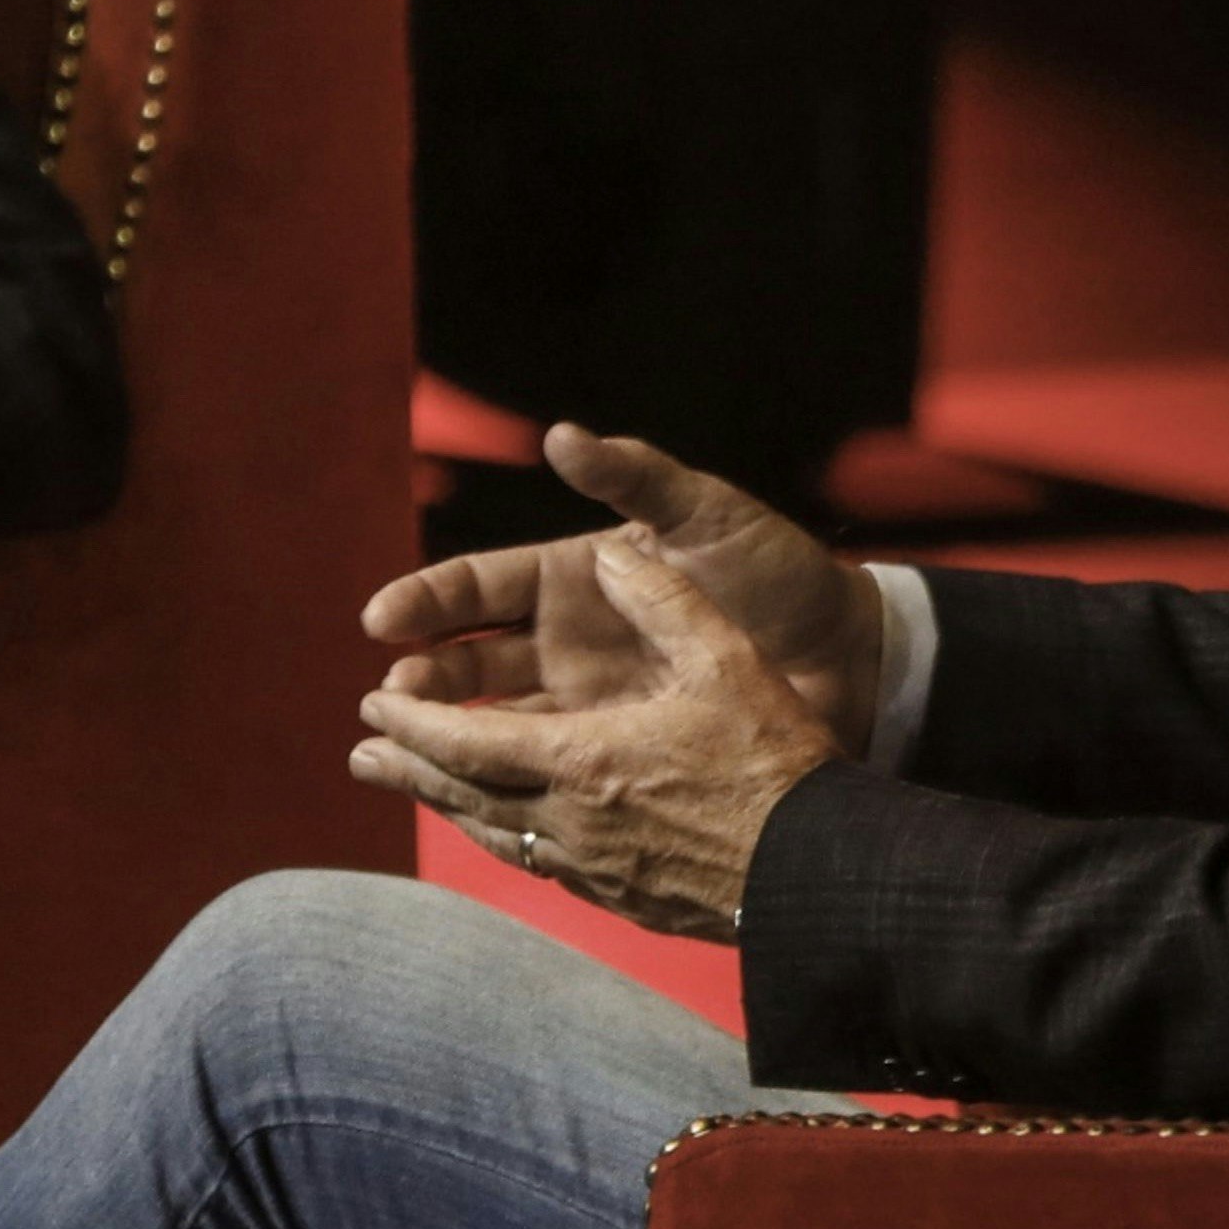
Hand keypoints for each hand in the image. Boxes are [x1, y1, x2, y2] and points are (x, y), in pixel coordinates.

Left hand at [352, 524, 834, 939]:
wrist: (818, 868)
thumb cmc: (775, 761)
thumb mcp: (726, 661)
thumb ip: (664, 601)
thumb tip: (613, 556)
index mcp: (581, 759)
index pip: (465, 742)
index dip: (412, 724)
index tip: (372, 704)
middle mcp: (569, 820)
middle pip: (462, 795)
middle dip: (405, 769)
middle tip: (361, 754)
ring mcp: (592, 868)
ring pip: (495, 835)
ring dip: (445, 807)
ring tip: (416, 791)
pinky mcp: (622, 899)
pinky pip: (539, 865)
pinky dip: (503, 838)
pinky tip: (507, 833)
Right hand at [360, 422, 886, 755]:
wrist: (847, 652)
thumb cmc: (778, 571)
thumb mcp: (709, 515)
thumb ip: (638, 478)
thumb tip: (563, 435)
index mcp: (575, 577)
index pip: (477, 585)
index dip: (426, 599)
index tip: (382, 619)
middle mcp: (567, 639)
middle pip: (470, 660)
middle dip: (423, 677)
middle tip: (391, 696)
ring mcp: (588, 698)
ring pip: (495, 719)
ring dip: (448, 733)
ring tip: (405, 749)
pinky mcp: (618, 750)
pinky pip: (545, 766)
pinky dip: (503, 777)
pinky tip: (467, 793)